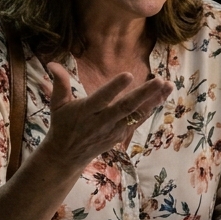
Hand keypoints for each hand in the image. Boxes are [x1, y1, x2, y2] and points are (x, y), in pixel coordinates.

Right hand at [39, 62, 172, 168]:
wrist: (67, 156)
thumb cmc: (62, 125)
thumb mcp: (57, 105)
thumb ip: (59, 83)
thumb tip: (52, 63)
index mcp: (87, 111)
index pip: (102, 98)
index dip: (115, 88)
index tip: (128, 75)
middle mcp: (102, 121)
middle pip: (126, 107)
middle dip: (143, 94)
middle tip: (158, 81)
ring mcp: (114, 129)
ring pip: (136, 114)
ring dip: (153, 100)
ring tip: (168, 85)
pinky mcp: (120, 135)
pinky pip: (138, 121)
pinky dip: (150, 109)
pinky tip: (162, 97)